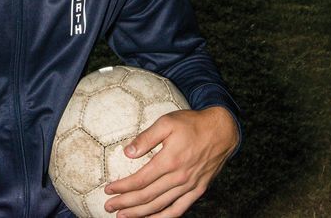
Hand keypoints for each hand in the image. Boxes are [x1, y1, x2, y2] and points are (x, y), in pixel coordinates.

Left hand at [103, 106, 238, 216]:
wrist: (221, 131)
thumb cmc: (191, 124)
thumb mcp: (166, 123)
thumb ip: (146, 138)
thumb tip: (128, 153)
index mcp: (169, 161)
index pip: (140, 180)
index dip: (122, 187)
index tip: (108, 190)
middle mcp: (179, 177)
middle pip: (147, 197)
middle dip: (126, 204)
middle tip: (108, 207)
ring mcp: (189, 186)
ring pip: (161, 206)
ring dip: (141, 214)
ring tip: (124, 217)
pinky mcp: (198, 190)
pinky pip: (179, 209)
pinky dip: (164, 217)